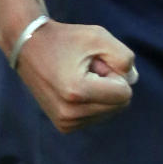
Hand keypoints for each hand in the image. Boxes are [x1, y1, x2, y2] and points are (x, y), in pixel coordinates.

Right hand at [13, 20, 136, 132]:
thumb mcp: (99, 37)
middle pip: (119, 106)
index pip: (124, 94)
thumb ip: (123, 57)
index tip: (97, 62)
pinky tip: (75, 86)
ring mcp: (65, 123)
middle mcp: (70, 114)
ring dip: (101, 92)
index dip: (117, 73)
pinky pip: (96, 116)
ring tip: (79, 75)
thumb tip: (132, 81)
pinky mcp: (64, 126)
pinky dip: (93, 101)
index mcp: (77, 92)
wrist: (30, 47)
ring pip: (109, 112)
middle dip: (110, 84)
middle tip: (88, 68)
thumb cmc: (66, 39)